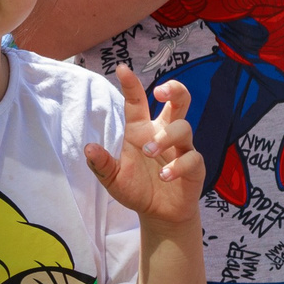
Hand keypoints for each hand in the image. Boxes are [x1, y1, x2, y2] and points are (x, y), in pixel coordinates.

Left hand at [84, 68, 206, 227]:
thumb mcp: (113, 179)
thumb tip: (88, 148)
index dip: (131, 85)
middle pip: (179, 100)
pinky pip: (192, 157)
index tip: (122, 69)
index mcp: (142, 131)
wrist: (159, 215)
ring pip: (183, 127)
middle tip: (161, 93)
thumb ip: (102, 165)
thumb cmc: (137, 189)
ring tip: (149, 152)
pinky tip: (164, 176)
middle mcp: (163, 133)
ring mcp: (181, 148)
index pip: (138, 103)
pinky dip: (178, 165)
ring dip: (165, 137)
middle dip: (174, 89)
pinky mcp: (194, 165)